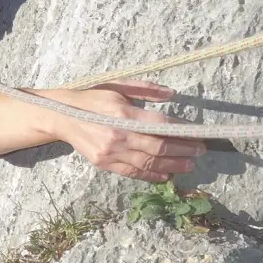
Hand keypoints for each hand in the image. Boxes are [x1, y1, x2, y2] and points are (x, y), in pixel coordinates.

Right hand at [36, 81, 203, 182]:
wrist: (62, 116)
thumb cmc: (92, 98)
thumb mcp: (117, 86)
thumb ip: (145, 89)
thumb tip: (172, 94)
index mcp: (123, 114)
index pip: (160, 125)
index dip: (182, 131)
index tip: (197, 133)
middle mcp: (118, 136)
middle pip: (158, 147)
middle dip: (183, 150)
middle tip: (200, 151)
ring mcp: (111, 153)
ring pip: (148, 163)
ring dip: (172, 165)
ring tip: (189, 165)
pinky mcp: (104, 164)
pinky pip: (132, 173)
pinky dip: (151, 176)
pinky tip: (166, 175)